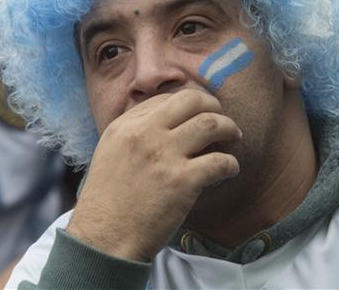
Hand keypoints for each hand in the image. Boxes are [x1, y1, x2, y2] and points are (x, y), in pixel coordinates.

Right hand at [66, 88, 241, 262]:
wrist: (104, 239)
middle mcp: (145, 134)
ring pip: (211, 124)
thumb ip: (134, 135)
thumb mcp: (110, 154)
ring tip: (234, 136)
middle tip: (222, 118)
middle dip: (213, 105)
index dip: (188, 104)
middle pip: (191, 100)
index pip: (166, 99)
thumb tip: (165, 124)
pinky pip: (220, 161)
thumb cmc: (106, 203)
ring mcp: (165, 155)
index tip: (198, 114)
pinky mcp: (182, 181)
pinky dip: (231, 163)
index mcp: (125, 126)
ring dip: (229, 128)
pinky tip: (230, 169)